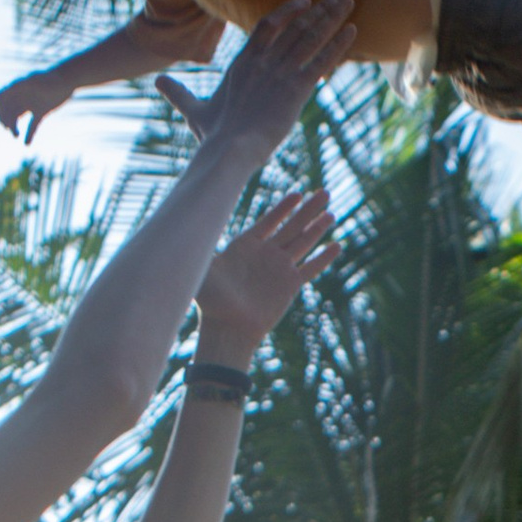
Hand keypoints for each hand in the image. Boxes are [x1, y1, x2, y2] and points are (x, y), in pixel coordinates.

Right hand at [0, 70, 68, 144]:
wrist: (68, 80)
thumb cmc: (52, 78)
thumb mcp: (37, 80)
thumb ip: (24, 83)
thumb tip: (11, 86)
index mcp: (18, 87)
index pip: (1, 96)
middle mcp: (22, 96)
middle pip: (8, 110)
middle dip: (6, 120)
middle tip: (11, 129)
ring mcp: (31, 104)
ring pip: (17, 118)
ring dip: (14, 127)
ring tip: (16, 136)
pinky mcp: (41, 111)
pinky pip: (32, 125)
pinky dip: (29, 134)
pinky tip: (26, 143)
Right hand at [167, 0, 354, 165]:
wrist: (228, 152)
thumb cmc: (213, 136)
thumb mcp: (195, 111)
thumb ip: (180, 94)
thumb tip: (157, 82)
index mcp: (243, 63)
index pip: (267, 26)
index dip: (287, 11)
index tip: (306, 1)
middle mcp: (263, 62)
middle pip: (295, 26)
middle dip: (319, 10)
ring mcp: (280, 73)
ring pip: (310, 38)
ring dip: (331, 19)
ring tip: (349, 3)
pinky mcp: (295, 90)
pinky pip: (320, 62)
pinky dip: (337, 46)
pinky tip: (352, 33)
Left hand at [196, 189, 337, 352]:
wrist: (227, 329)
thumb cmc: (211, 301)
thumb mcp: (203, 267)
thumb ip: (201, 245)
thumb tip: (186, 224)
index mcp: (246, 246)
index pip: (269, 220)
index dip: (284, 207)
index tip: (298, 193)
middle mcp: (265, 255)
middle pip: (291, 226)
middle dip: (308, 210)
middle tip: (323, 192)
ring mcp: (279, 270)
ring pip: (303, 243)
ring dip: (317, 228)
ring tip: (331, 212)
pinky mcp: (290, 286)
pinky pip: (310, 268)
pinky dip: (323, 258)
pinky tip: (336, 245)